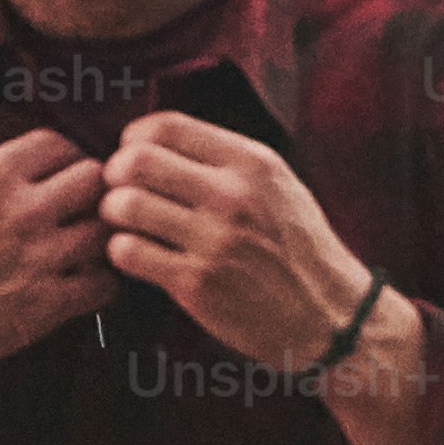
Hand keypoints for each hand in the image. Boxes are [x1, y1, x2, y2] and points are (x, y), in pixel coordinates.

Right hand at [0, 130, 111, 393]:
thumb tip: (23, 171)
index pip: (57, 144)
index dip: (65, 160)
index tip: (63, 179)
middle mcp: (19, 210)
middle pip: (93, 179)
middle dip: (91, 194)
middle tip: (82, 214)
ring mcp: (36, 259)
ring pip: (105, 231)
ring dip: (102, 239)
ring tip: (86, 251)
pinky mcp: (44, 306)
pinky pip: (103, 285)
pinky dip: (101, 284)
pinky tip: (84, 287)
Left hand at [96, 112, 372, 371]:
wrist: (329, 318)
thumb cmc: (300, 251)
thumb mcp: (280, 186)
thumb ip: (229, 160)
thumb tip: (164, 139)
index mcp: (252, 163)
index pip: (168, 126)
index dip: (135, 137)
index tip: (131, 154)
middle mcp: (232, 196)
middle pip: (138, 161)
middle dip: (115, 173)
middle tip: (118, 190)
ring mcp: (214, 242)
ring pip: (126, 205)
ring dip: (114, 213)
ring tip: (125, 224)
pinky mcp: (197, 285)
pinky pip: (129, 253)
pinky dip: (121, 252)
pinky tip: (136, 255)